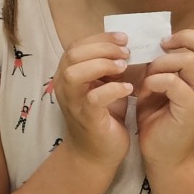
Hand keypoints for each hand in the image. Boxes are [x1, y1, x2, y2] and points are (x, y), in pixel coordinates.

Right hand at [52, 31, 132, 171]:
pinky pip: (94, 98)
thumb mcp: (104, 86)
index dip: (100, 38)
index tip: (124, 38)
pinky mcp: (86, 118)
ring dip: (102, 65)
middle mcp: (64, 87)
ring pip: (75, 73)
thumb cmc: (103, 117)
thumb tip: (127, 47)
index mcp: (67, 75)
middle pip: (73, 55)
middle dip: (102, 48)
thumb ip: (109, 68)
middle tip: (126, 52)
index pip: (76, 46)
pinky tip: (129, 89)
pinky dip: (113, 89)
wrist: (96, 155)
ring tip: (124, 68)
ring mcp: (73, 103)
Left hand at [136, 13, 193, 171]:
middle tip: (165, 45)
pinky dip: (156, 80)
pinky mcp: (192, 111)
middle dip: (187, 38)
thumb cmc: (162, 118)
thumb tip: (159, 40)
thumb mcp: (166, 85)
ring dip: (164, 61)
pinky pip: (174, 83)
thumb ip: (169, 64)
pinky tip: (147, 89)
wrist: (165, 157)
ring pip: (190, 62)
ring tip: (150, 73)